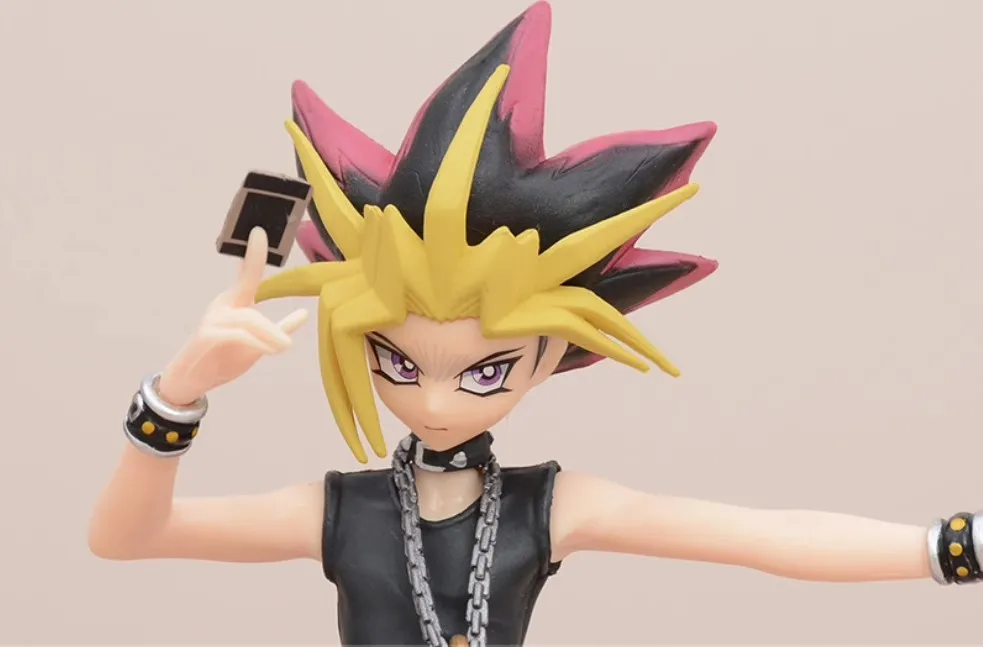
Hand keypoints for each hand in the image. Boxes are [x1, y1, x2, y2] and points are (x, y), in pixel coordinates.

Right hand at [157, 228, 308, 405]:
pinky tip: (266, 352)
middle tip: (288, 346)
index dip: (254, 253)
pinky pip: (236, 334)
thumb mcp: (258, 343)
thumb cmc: (223, 357)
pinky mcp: (205, 336)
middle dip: (272, 325)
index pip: (247, 273)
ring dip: (269, 336)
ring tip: (282, 351)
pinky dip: (255, 342)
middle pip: (251, 298)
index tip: (260, 232)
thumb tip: (305, 313)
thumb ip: (279, 328)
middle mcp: (222, 305)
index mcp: (235, 302)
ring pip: (248, 318)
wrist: (191, 380)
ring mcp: (212, 319)